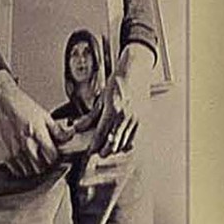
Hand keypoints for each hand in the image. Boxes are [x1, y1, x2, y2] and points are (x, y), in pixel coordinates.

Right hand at [0, 68, 61, 177]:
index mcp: (38, 135)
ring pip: (28, 172)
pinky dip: (19, 167)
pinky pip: (14, 170)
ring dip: (32, 167)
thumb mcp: (44, 116)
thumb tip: (71, 136)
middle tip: (43, 156)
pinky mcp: (1, 157)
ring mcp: (12, 153)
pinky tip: (20, 157)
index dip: (55, 157)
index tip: (53, 154)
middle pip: (41, 168)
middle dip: (44, 164)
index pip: (52, 158)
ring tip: (31, 157)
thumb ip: (58, 130)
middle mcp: (25, 147)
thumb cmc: (22, 107)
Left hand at [67, 43, 150, 158]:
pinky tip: (122, 143)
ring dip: (116, 148)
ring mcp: (137, 118)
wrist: (136, 70)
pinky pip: (136, 138)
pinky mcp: (144, 119)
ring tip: (109, 148)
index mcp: (114, 109)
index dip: (94, 145)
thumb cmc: (118, 81)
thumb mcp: (102, 98)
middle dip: (105, 151)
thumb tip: (79, 127)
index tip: (90, 150)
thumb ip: (91, 116)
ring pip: (125, 143)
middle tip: (98, 152)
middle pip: (114, 143)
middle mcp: (126, 116)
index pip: (101, 134)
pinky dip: (128, 144)